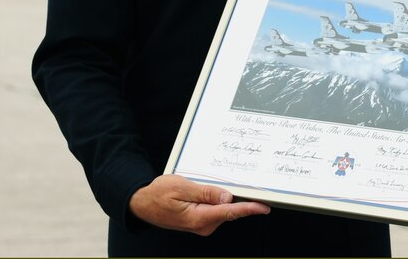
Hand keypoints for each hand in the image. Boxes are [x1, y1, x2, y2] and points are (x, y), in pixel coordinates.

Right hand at [129, 174, 269, 235]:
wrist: (143, 203)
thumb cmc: (159, 194)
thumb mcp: (182, 187)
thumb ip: (206, 192)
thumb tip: (227, 196)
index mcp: (198, 217)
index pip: (229, 212)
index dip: (249, 209)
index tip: (264, 207)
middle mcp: (203, 224)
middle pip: (229, 210)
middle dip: (239, 197)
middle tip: (242, 182)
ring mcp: (203, 224)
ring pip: (223, 208)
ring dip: (225, 197)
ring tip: (209, 183)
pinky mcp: (202, 220)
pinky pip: (217, 209)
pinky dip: (219, 200)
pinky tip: (211, 190)